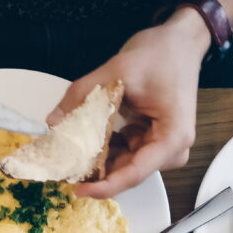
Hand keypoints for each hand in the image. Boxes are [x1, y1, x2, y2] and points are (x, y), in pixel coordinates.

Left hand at [48, 10, 210, 197]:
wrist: (180, 42)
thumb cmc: (160, 54)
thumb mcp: (118, 70)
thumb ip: (82, 95)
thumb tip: (53, 122)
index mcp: (172, 138)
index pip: (135, 173)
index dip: (105, 186)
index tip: (79, 190)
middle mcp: (171, 150)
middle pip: (128, 172)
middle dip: (97, 173)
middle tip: (65, 170)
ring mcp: (163, 149)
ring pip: (124, 165)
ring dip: (98, 161)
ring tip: (71, 156)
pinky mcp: (153, 142)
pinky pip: (125, 154)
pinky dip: (106, 149)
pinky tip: (86, 143)